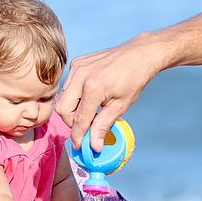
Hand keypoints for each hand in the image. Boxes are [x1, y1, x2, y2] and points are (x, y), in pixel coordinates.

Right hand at [56, 34, 156, 150]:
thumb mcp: (120, 106)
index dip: (78, 136)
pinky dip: (76, 95)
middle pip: (63, 109)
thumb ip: (103, 126)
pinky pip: (68, 85)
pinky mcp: (77, 63)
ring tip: (92, 109)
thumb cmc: (133, 79)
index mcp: (93, 87)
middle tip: (87, 126)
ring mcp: (77, 67)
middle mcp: (80, 75)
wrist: (139, 54)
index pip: (78, 119)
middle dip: (72, 121)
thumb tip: (94, 146)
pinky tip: (91, 96)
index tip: (79, 146)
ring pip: (63, 97)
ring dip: (74, 108)